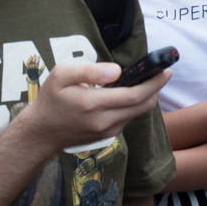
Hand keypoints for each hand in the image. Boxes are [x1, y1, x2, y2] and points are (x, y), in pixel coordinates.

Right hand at [14, 61, 167, 154]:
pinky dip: (134, 104)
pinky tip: (130, 92)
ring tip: (148, 79)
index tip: (164, 70)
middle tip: (164, 73)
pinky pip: (128, 118)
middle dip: (156, 88)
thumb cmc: (50, 100)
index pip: (134, 95)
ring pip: (137, 112)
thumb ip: (90, 70)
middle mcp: (104, 121)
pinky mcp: (108, 135)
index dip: (153, 83)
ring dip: (147, 96)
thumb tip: (117, 70)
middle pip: (142, 105)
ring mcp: (107, 131)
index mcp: (92, 104)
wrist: (42, 132)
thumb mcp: (61, 75)